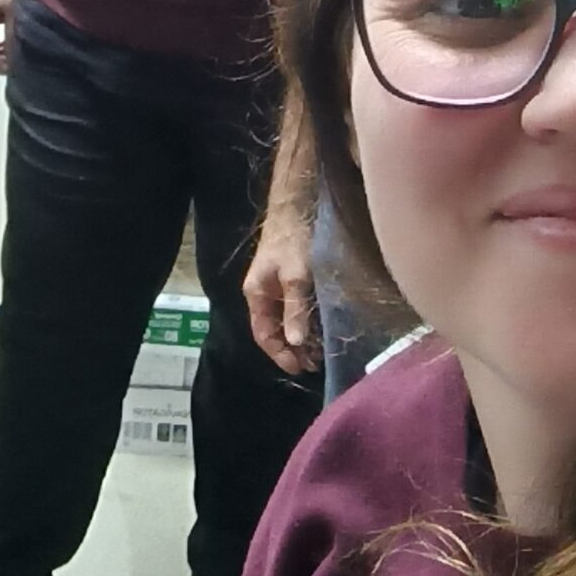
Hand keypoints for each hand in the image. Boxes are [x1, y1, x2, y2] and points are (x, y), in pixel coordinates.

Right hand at [246, 210, 319, 374]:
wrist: (297, 206)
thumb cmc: (294, 240)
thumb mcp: (296, 277)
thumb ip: (294, 310)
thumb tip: (294, 343)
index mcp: (256, 294)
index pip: (263, 335)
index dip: (280, 355)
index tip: (300, 369)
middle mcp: (262, 293)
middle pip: (273, 330)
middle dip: (290, 350)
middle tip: (314, 364)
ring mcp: (275, 286)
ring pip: (284, 321)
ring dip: (299, 339)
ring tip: (318, 352)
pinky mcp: (289, 279)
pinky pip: (293, 309)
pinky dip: (304, 323)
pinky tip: (318, 329)